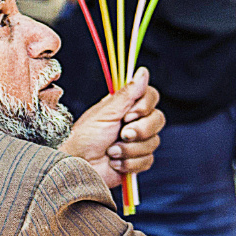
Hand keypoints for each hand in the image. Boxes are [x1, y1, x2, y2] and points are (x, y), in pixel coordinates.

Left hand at [59, 67, 164, 188]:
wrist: (78, 164)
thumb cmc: (84, 136)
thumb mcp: (106, 112)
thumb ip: (128, 93)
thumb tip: (142, 71)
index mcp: (126, 106)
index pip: (151, 97)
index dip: (144, 107)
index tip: (128, 114)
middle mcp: (133, 122)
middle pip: (158, 119)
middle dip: (139, 130)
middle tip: (121, 134)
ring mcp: (136, 142)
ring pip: (153, 142)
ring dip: (129, 149)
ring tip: (111, 151)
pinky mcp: (136, 161)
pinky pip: (147, 160)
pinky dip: (129, 163)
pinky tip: (114, 162)